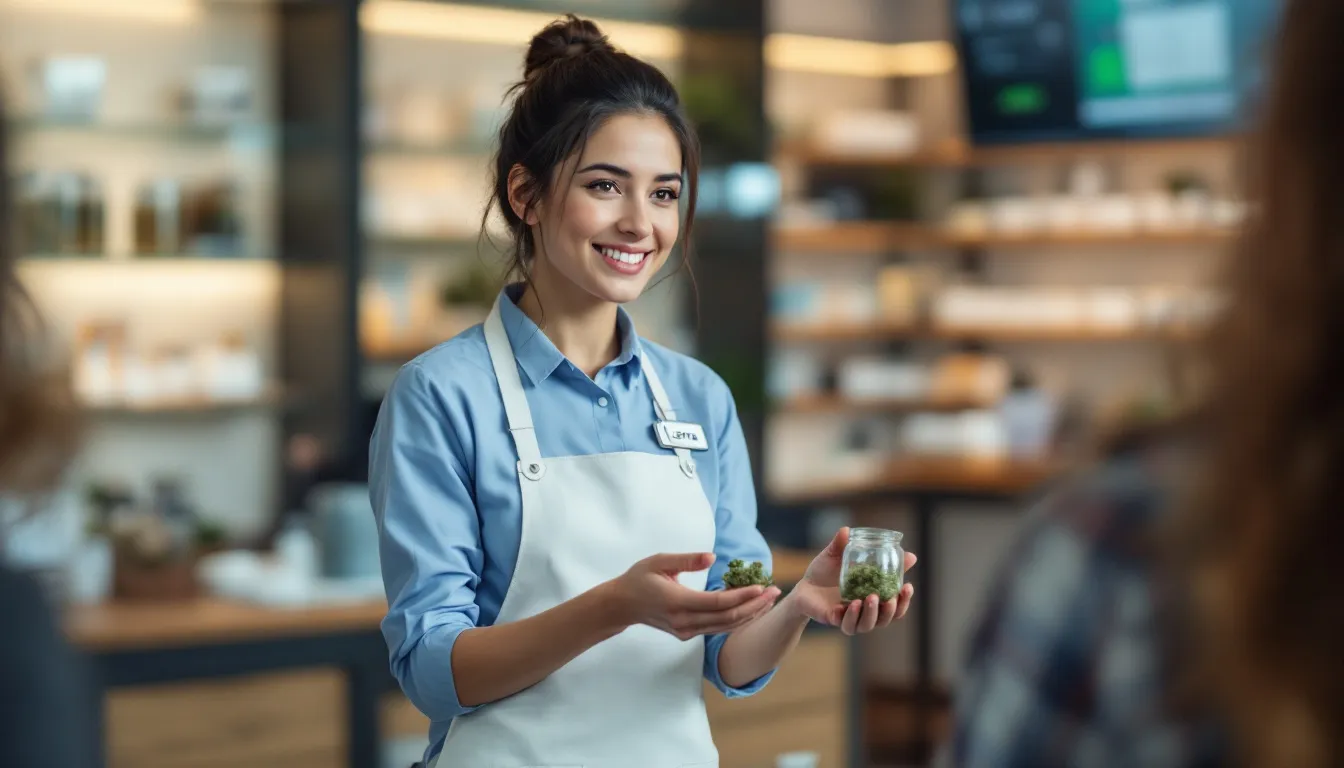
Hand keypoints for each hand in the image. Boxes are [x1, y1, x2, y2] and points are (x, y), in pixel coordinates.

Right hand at [605, 553, 780, 640]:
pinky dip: (737, 619)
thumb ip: (686, 559)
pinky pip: (717, 628)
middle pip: (727, 618)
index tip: (761, 586)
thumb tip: (713, 557)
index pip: (718, 603)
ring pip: (725, 626)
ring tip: (769, 599)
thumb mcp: (659, 561)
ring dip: (750, 614)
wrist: (622, 605)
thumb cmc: (639, 578)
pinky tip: (751, 608)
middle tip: (775, 591)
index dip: (742, 596)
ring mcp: (686, 631)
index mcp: (677, 602)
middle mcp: (684, 622)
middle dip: (755, 606)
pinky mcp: (687, 634)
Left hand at [783, 527, 915, 635]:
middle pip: (886, 619)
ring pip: (868, 625)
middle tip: (890, 597)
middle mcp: (864, 611)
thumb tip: (848, 529)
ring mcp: (850, 618)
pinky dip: (850, 616)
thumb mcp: (834, 556)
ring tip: (871, 597)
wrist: (802, 587)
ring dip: (872, 613)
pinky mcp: (835, 621)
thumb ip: (842, 545)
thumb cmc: (824, 573)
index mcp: (872, 597)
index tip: (908, 586)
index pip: (895, 604)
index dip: (904, 600)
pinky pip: (846, 625)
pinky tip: (850, 604)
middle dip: (892, 610)